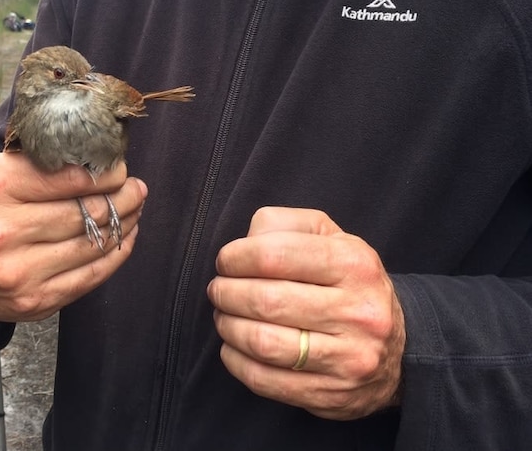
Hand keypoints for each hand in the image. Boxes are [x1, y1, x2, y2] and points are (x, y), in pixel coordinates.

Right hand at [0, 151, 146, 321]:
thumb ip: (37, 164)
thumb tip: (96, 160)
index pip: (70, 178)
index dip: (106, 173)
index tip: (120, 168)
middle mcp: (2, 232)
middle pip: (86, 212)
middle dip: (124, 198)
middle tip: (137, 188)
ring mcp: (18, 273)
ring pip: (93, 244)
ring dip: (124, 224)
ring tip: (134, 209)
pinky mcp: (33, 301)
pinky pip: (89, 276)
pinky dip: (115, 255)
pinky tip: (124, 238)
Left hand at [206, 207, 404, 419]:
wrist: (400, 349)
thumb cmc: (347, 282)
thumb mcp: (329, 237)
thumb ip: (284, 224)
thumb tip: (245, 241)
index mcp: (355, 264)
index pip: (274, 255)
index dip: (236, 257)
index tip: (226, 261)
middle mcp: (358, 312)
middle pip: (265, 301)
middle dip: (226, 293)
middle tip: (218, 289)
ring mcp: (348, 358)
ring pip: (262, 342)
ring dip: (227, 326)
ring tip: (223, 315)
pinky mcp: (331, 394)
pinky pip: (264, 380)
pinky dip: (235, 360)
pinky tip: (233, 346)